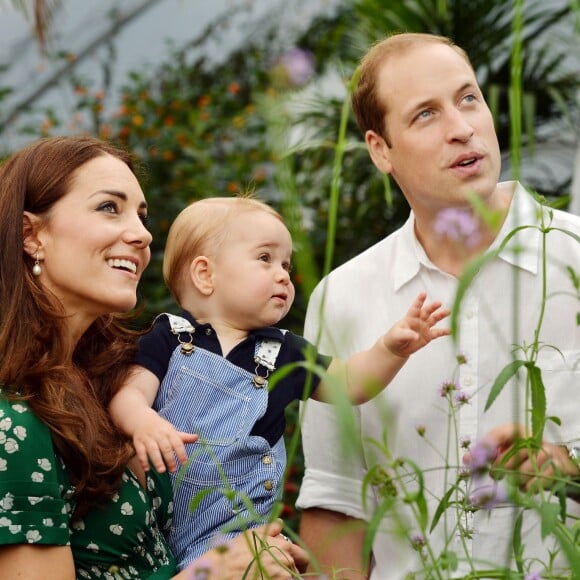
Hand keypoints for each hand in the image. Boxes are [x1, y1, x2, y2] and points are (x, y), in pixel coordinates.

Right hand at [132, 408, 197, 472]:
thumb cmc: (160, 428)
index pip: (177, 442)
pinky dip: (143, 461)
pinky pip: (140, 452)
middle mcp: (159, 434)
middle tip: (173, 470)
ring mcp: (148, 438)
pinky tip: (147, 469)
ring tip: (162, 471)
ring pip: (153, 450)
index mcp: (169, 431)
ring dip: (157, 461)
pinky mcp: (138, 442)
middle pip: (165, 447)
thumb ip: (183, 437)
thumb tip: (197, 438)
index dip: (181, 452)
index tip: (184, 462)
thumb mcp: (172, 430)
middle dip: (170, 459)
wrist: (141, 419)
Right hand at [189, 520, 308, 578]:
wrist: (220, 571)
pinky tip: (265, 579)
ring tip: (267, 575)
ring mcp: (282, 577)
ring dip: (285, 578)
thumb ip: (270, 528)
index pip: (302, 556)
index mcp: (284, 546)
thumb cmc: (234, 552)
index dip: (298, 561)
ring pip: (291, 579)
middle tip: (278, 573)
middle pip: (297, 570)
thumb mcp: (251, 534)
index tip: (293, 566)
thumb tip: (280, 523)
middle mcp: (286, 562)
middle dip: (292, 572)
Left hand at [384, 292, 449, 357]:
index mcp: (409, 317)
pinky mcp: (428, 336)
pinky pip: (437, 333)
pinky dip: (444, 332)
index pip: (415, 307)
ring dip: (441, 315)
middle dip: (433, 307)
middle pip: (427, 311)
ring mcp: (424, 327)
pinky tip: (450, 330)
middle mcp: (418, 320)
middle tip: (439, 303)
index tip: (423, 294)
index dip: (419, 301)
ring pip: (434, 319)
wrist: (397, 348)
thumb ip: (407, 335)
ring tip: (448, 311)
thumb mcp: (398, 335)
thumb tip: (417, 336)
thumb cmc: (394, 338)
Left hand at [464, 423, 579, 492]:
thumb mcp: (504, 450)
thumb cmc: (523, 454)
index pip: (497, 435)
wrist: (555, 461)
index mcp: (516, 430)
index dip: (484, 448)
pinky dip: (527, 487)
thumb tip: (466, 460)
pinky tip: (525, 486)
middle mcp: (532, 438)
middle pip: (509, 457)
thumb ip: (485, 454)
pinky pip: (536, 482)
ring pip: (522, 471)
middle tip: (495, 474)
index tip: (473, 460)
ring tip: (512, 481)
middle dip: (499, 469)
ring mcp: (546, 452)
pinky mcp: (557, 466)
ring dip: (514, 481)